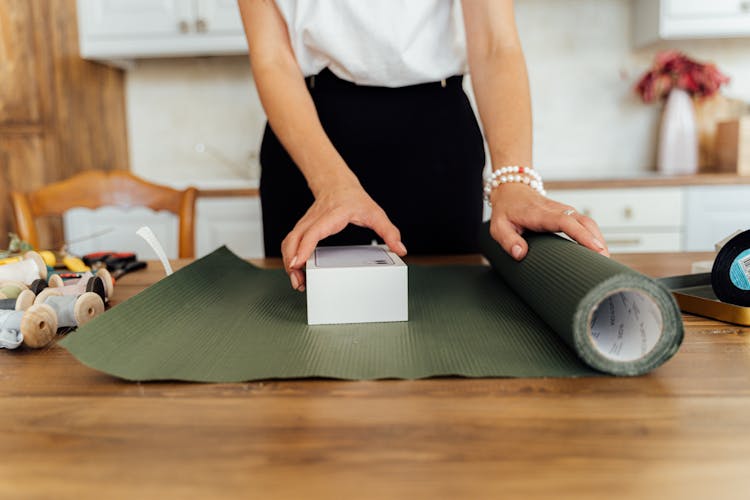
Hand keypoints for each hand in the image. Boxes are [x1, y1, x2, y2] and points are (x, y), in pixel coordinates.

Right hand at [282, 183, 406, 290]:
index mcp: (331, 216)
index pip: (313, 233)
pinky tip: (298, 269)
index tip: (297, 263)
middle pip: (294, 241)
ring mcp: (305, 223)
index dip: (304, 249)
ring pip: (289, 242)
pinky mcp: (302, 228)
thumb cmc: (354, 199)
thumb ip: (389, 231)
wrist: (337, 184)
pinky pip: (291, 242)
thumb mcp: (375, 213)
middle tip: (299, 282)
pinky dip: (290, 257)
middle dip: (292, 262)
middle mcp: (314, 220)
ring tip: (298, 280)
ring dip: (289, 262)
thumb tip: (400, 248)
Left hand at [488, 183, 608, 259]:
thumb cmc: (506, 210)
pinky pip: (585, 224)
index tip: (596, 248)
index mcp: (541, 214)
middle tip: (606, 262)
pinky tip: (598, 251)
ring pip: (588, 223)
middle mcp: (557, 210)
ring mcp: (564, 211)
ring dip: (599, 239)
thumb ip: (509, 241)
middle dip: (597, 241)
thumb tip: (521, 254)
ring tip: (606, 261)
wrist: (511, 189)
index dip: (583, 235)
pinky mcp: (568, 214)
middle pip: (585, 223)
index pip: (567, 222)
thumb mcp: (499, 226)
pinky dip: (594, 236)